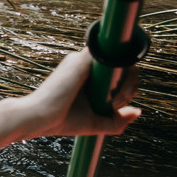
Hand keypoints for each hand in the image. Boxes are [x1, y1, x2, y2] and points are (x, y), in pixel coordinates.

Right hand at [26, 49, 140, 136]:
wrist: (39, 118)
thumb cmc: (61, 121)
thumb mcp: (95, 123)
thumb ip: (116, 120)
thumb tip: (137, 111)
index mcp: (86, 77)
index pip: (116, 73)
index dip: (126, 86)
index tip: (118, 104)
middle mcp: (84, 65)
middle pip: (122, 66)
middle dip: (128, 86)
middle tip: (116, 104)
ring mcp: (81, 60)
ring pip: (119, 61)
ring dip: (124, 83)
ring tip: (113, 102)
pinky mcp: (80, 60)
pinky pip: (109, 54)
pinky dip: (118, 71)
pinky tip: (112, 91)